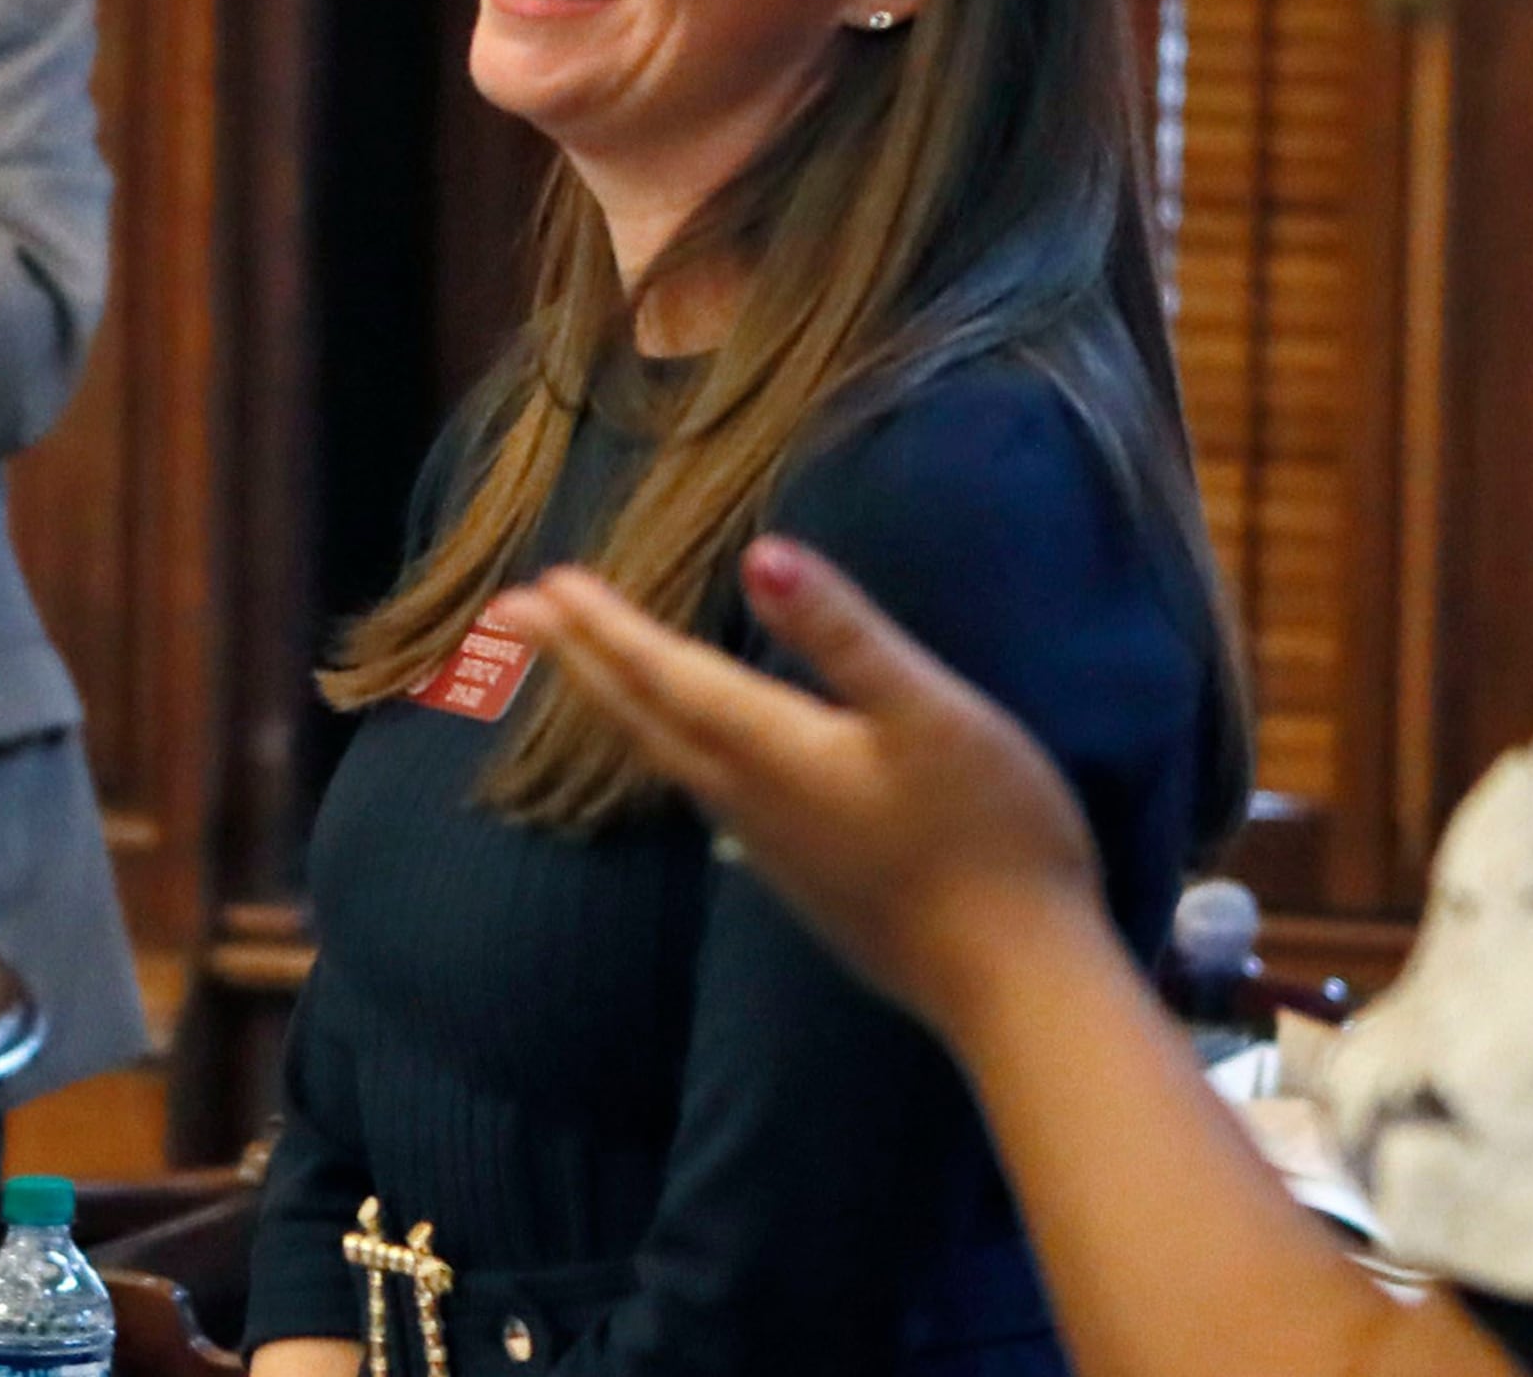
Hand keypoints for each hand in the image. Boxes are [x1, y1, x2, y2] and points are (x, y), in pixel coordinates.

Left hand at [495, 539, 1105, 1031]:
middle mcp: (753, 800)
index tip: (541, 584)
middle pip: (645, 721)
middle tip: (517, 614)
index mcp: (774, 750)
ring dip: (621, 706)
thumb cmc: (987, 832)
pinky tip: (695, 754)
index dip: (604, 627)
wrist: (1016, 980)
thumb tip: (760, 552)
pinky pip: (708, 795)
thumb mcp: (927, 709)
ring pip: (670, 762)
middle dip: (582, 661)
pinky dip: (673, 749)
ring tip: (589, 668)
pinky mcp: (807, 881)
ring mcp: (775, 849)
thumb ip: (842, 632)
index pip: (666, 676)